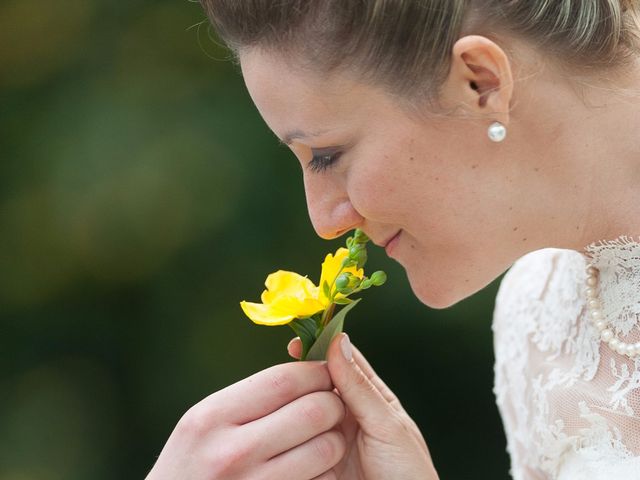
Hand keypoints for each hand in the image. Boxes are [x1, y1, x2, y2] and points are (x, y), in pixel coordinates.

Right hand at [146, 361, 345, 479]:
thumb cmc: (192, 466)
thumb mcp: (204, 424)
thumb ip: (248, 397)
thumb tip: (304, 368)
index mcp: (212, 418)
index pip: (284, 380)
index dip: (315, 372)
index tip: (325, 372)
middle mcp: (232, 452)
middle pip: (314, 410)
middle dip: (333, 403)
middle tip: (332, 405)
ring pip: (327, 447)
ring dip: (335, 440)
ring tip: (322, 438)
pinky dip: (327, 473)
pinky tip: (311, 470)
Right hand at [288, 334, 439, 479]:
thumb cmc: (409, 473)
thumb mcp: (386, 425)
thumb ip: (361, 387)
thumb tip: (339, 344)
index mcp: (369, 397)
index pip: (342, 362)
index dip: (319, 348)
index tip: (295, 344)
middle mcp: (347, 414)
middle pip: (316, 387)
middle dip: (302, 383)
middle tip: (291, 384)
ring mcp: (329, 438)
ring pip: (303, 415)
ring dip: (296, 414)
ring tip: (295, 417)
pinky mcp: (315, 462)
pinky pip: (297, 445)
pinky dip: (290, 440)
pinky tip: (286, 439)